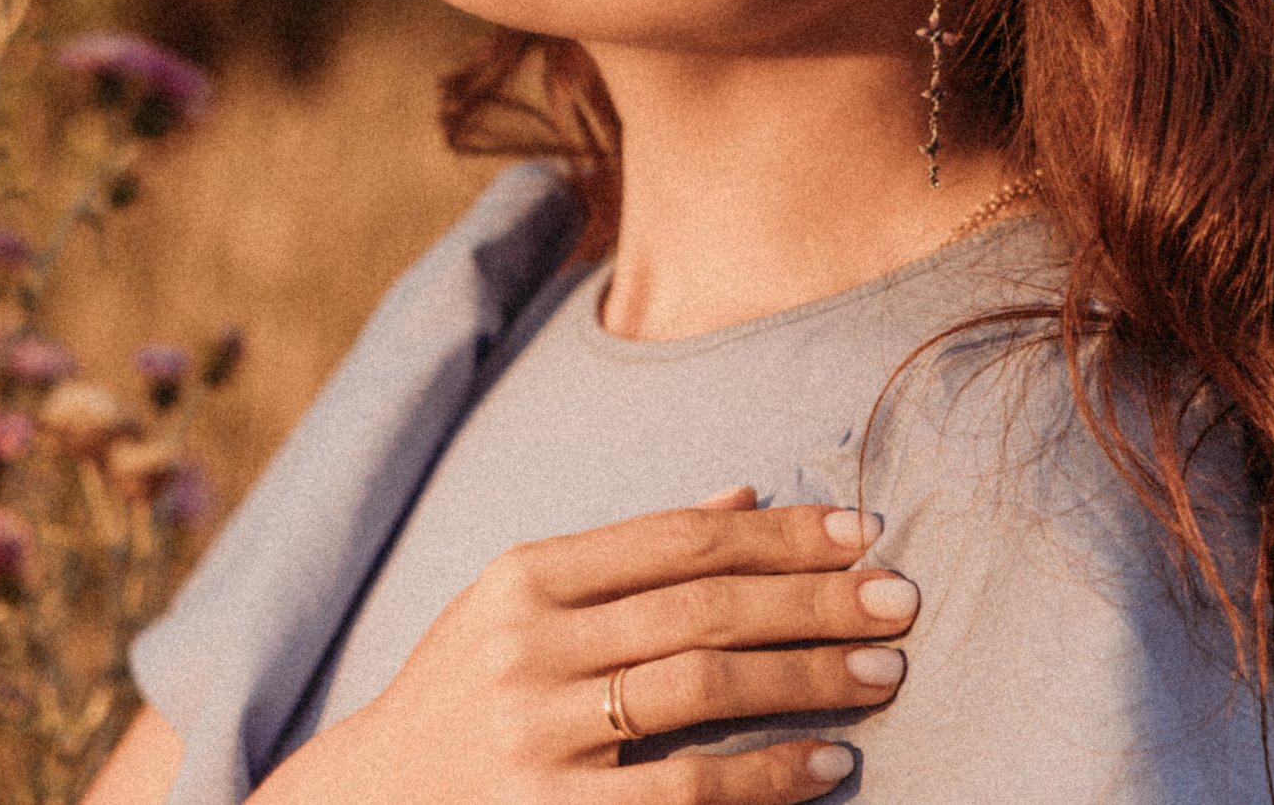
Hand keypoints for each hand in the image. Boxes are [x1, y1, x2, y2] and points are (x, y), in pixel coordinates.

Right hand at [253, 489, 915, 804]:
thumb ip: (629, 556)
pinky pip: (684, 790)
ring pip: (700, 688)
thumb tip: (746, 499)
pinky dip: (766, 774)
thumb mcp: (520, 604)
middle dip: (816, 599)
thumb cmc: (465, 691)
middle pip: (702, 606)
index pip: (678, 539)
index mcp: (525, 575)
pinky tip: (828, 763)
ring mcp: (537, 731)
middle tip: (902, 601)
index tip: (864, 533)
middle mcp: (528, 644)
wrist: (372, 798)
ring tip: (885, 674)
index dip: (781, 533)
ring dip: (806, 678)